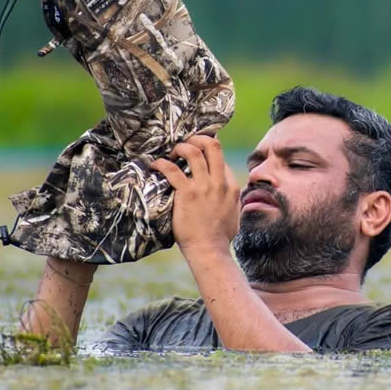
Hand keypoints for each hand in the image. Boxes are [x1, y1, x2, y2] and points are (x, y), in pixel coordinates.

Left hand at [151, 135, 240, 255]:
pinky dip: (162, 164)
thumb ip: (232, 201)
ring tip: (171, 153)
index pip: (220, 158)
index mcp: (231, 186)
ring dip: (179, 147)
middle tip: (185, 143)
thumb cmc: (219, 238)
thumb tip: (231, 196)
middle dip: (197, 138)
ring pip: (193, 152)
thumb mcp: (234, 215)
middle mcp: (219, 182)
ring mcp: (203, 187)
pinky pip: (172, 170)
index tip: (195, 151)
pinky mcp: (186, 194)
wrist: (209, 251)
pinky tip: (156, 165)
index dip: (207, 150)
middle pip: (212, 145)